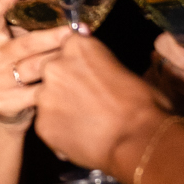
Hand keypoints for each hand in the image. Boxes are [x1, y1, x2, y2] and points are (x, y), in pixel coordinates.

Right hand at [0, 0, 65, 123]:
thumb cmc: (19, 71)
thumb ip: (31, 32)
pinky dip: (56, 90)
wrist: (5, 113)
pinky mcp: (5, 103)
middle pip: (23, 44)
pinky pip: (37, 94)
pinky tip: (73, 87)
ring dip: (59, 62)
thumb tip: (69, 14)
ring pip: (33, 68)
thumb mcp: (17, 48)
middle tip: (73, 32)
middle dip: (52, 37)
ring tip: (80, 59)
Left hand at [31, 30, 160, 173]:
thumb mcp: (124, 69)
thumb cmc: (142, 103)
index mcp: (77, 46)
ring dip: (59, 106)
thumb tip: (98, 69)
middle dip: (63, 82)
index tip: (87, 70)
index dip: (78, 60)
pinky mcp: (41, 124)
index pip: (68, 44)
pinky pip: (47, 124)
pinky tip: (81, 136)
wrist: (138, 140)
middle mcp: (54, 66)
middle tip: (85, 97)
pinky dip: (60, 130)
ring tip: (84, 120)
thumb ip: (101, 63)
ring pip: (45, 98)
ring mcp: (45, 96)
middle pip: (50, 69)